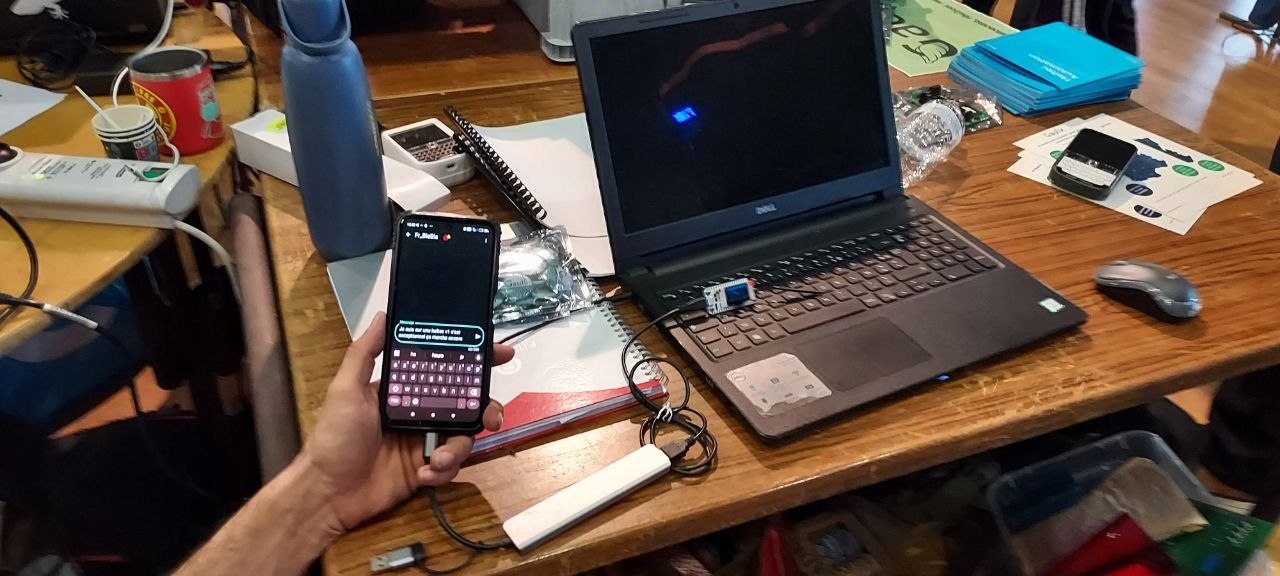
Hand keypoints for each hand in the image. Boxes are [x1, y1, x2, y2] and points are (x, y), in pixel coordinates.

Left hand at [304, 312, 510, 532]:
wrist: (328, 492)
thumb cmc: (334, 437)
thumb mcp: (346, 389)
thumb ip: (364, 352)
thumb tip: (382, 316)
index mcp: (404, 389)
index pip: (444, 368)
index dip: (474, 360)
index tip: (500, 353)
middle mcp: (419, 411)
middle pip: (466, 402)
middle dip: (484, 408)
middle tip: (490, 417)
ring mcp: (425, 441)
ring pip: (463, 436)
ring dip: (457, 448)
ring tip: (437, 459)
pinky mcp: (426, 469)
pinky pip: (451, 466)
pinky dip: (442, 471)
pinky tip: (424, 474)